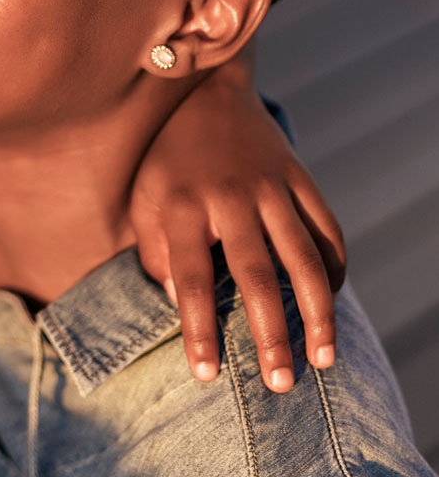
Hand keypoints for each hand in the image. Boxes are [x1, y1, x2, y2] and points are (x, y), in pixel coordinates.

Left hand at [132, 47, 345, 392]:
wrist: (206, 90)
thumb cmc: (166, 158)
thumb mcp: (143, 198)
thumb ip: (153, 251)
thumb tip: (180, 302)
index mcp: (182, 205)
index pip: (192, 279)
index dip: (199, 329)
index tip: (206, 374)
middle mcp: (230, 197)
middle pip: (257, 277)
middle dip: (270, 336)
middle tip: (280, 385)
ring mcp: (272, 187)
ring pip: (304, 259)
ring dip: (317, 315)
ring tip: (321, 360)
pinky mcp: (301, 179)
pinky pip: (327, 233)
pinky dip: (334, 273)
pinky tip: (329, 308)